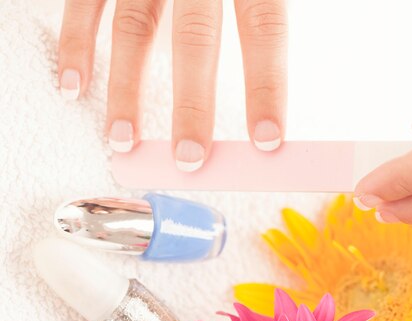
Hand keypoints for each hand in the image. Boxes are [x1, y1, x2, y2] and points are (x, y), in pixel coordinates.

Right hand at [57, 0, 287, 170]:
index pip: (264, 29)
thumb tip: (279, 76)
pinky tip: (75, 86)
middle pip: (196, 38)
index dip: (266, 86)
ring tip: (124, 139)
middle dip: (193, 104)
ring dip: (127, 89)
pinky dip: (77, 44)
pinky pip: (84, 1)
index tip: (268, 138)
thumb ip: (266, 5)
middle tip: (189, 157)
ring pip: (134, 27)